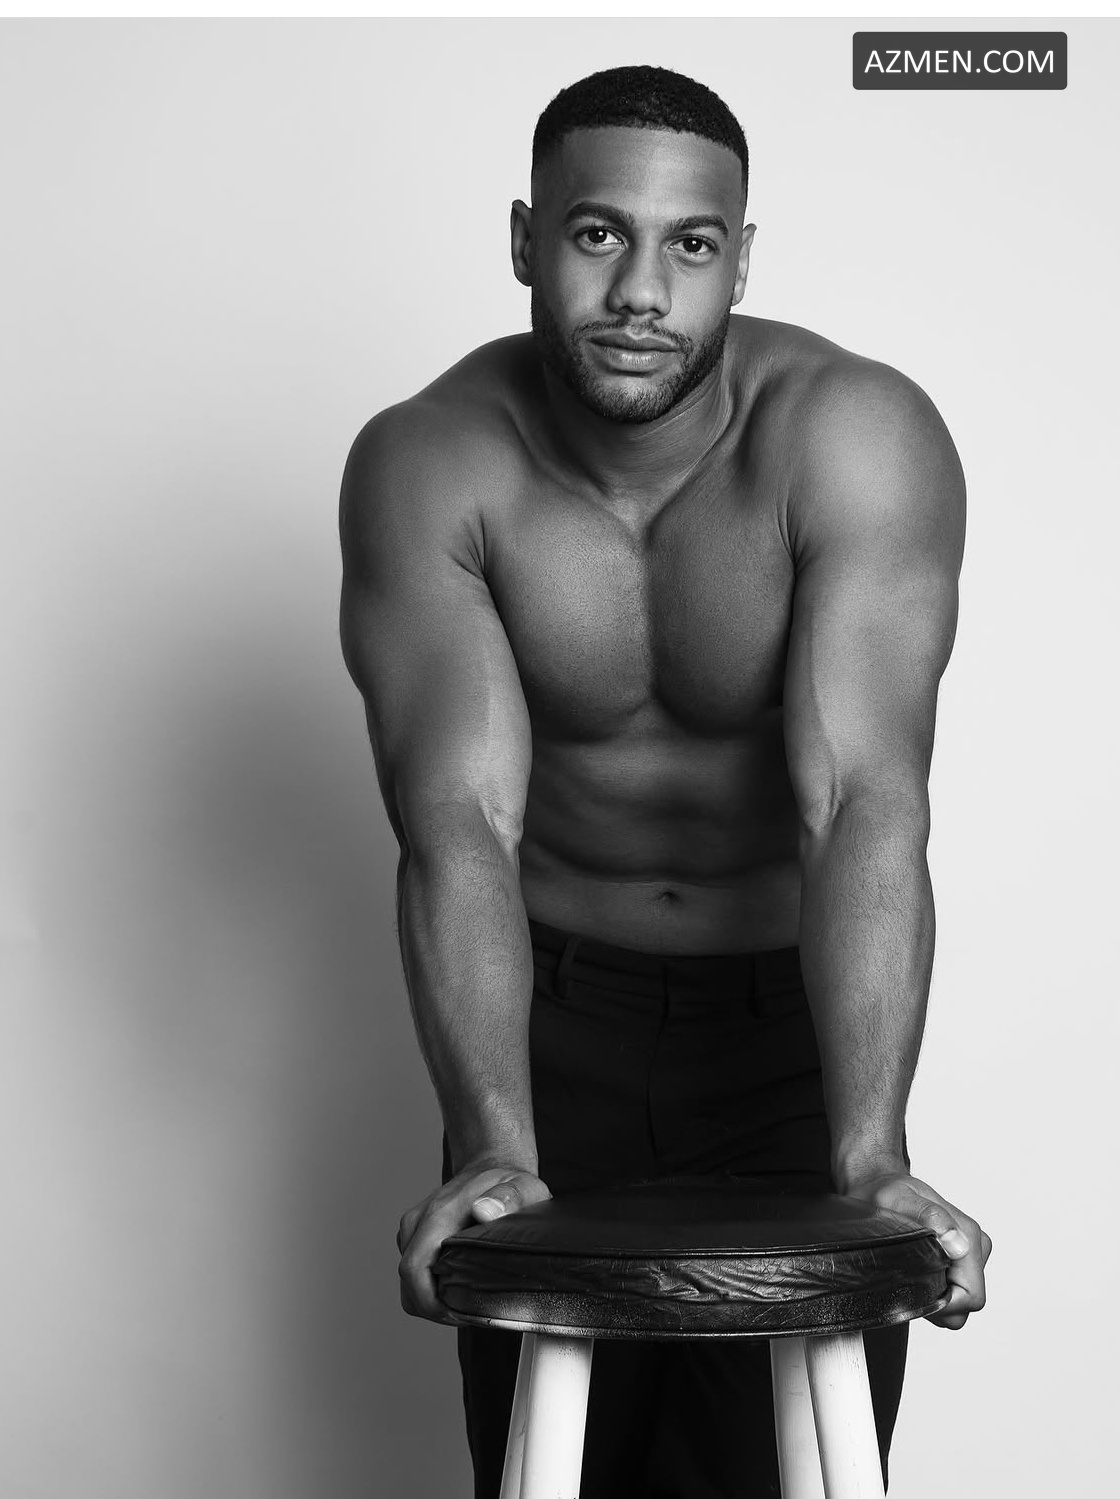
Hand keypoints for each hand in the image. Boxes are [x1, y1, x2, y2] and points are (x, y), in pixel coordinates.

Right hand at [396, 1163, 551, 1320]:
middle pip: (409, 1282)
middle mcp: (419, 1221)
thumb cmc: (508, 1180)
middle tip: (468, 1315)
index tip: (460, 1315)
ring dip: (431, 1299)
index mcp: (439, 1214)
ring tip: (465, 1304)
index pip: (414, 1270)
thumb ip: (508, 1198)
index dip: (432, 1303)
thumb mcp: (521, 1186)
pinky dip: (430, 1287)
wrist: (491, 1164)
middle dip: (434, 1307)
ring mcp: (414, 1229)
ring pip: (409, 1281)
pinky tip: (456, 1288)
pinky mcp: (415, 1236)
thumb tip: (484, 1211)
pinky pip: (415, 1272)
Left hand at [842, 1169, 991, 1329]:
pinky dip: (935, 1292)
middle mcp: (974, 1245)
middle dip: (939, 1304)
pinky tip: (914, 1275)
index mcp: (967, 1234)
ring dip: (936, 1299)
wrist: (880, 1185)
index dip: (946, 1305)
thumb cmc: (887, 1192)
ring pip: (960, 1302)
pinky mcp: (960, 1261)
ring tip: (907, 1275)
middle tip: (906, 1285)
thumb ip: (929, 1216)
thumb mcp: (898, 1198)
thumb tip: (958, 1245)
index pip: (972, 1296)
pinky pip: (954, 1293)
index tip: (917, 1295)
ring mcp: (969, 1254)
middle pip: (967, 1303)